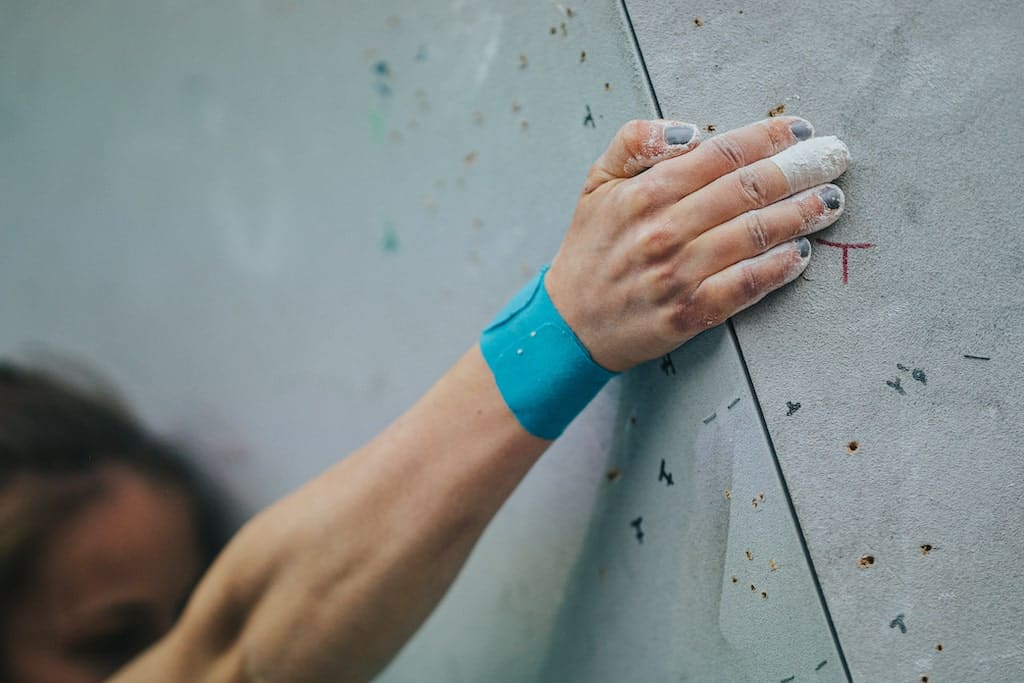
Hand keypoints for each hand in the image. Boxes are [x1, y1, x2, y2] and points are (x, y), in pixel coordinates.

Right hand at [545, 117, 847, 371]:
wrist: (569, 323)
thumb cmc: (590, 251)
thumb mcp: (597, 183)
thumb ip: (635, 143)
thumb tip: (691, 132)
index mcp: (643, 194)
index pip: (720, 154)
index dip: (767, 138)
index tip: (799, 130)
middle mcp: (663, 231)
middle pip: (747, 190)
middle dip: (798, 170)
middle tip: (833, 158)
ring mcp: (678, 275)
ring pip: (753, 235)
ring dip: (800, 215)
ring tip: (829, 201)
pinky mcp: (689, 314)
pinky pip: (745, 286)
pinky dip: (778, 268)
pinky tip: (800, 254)